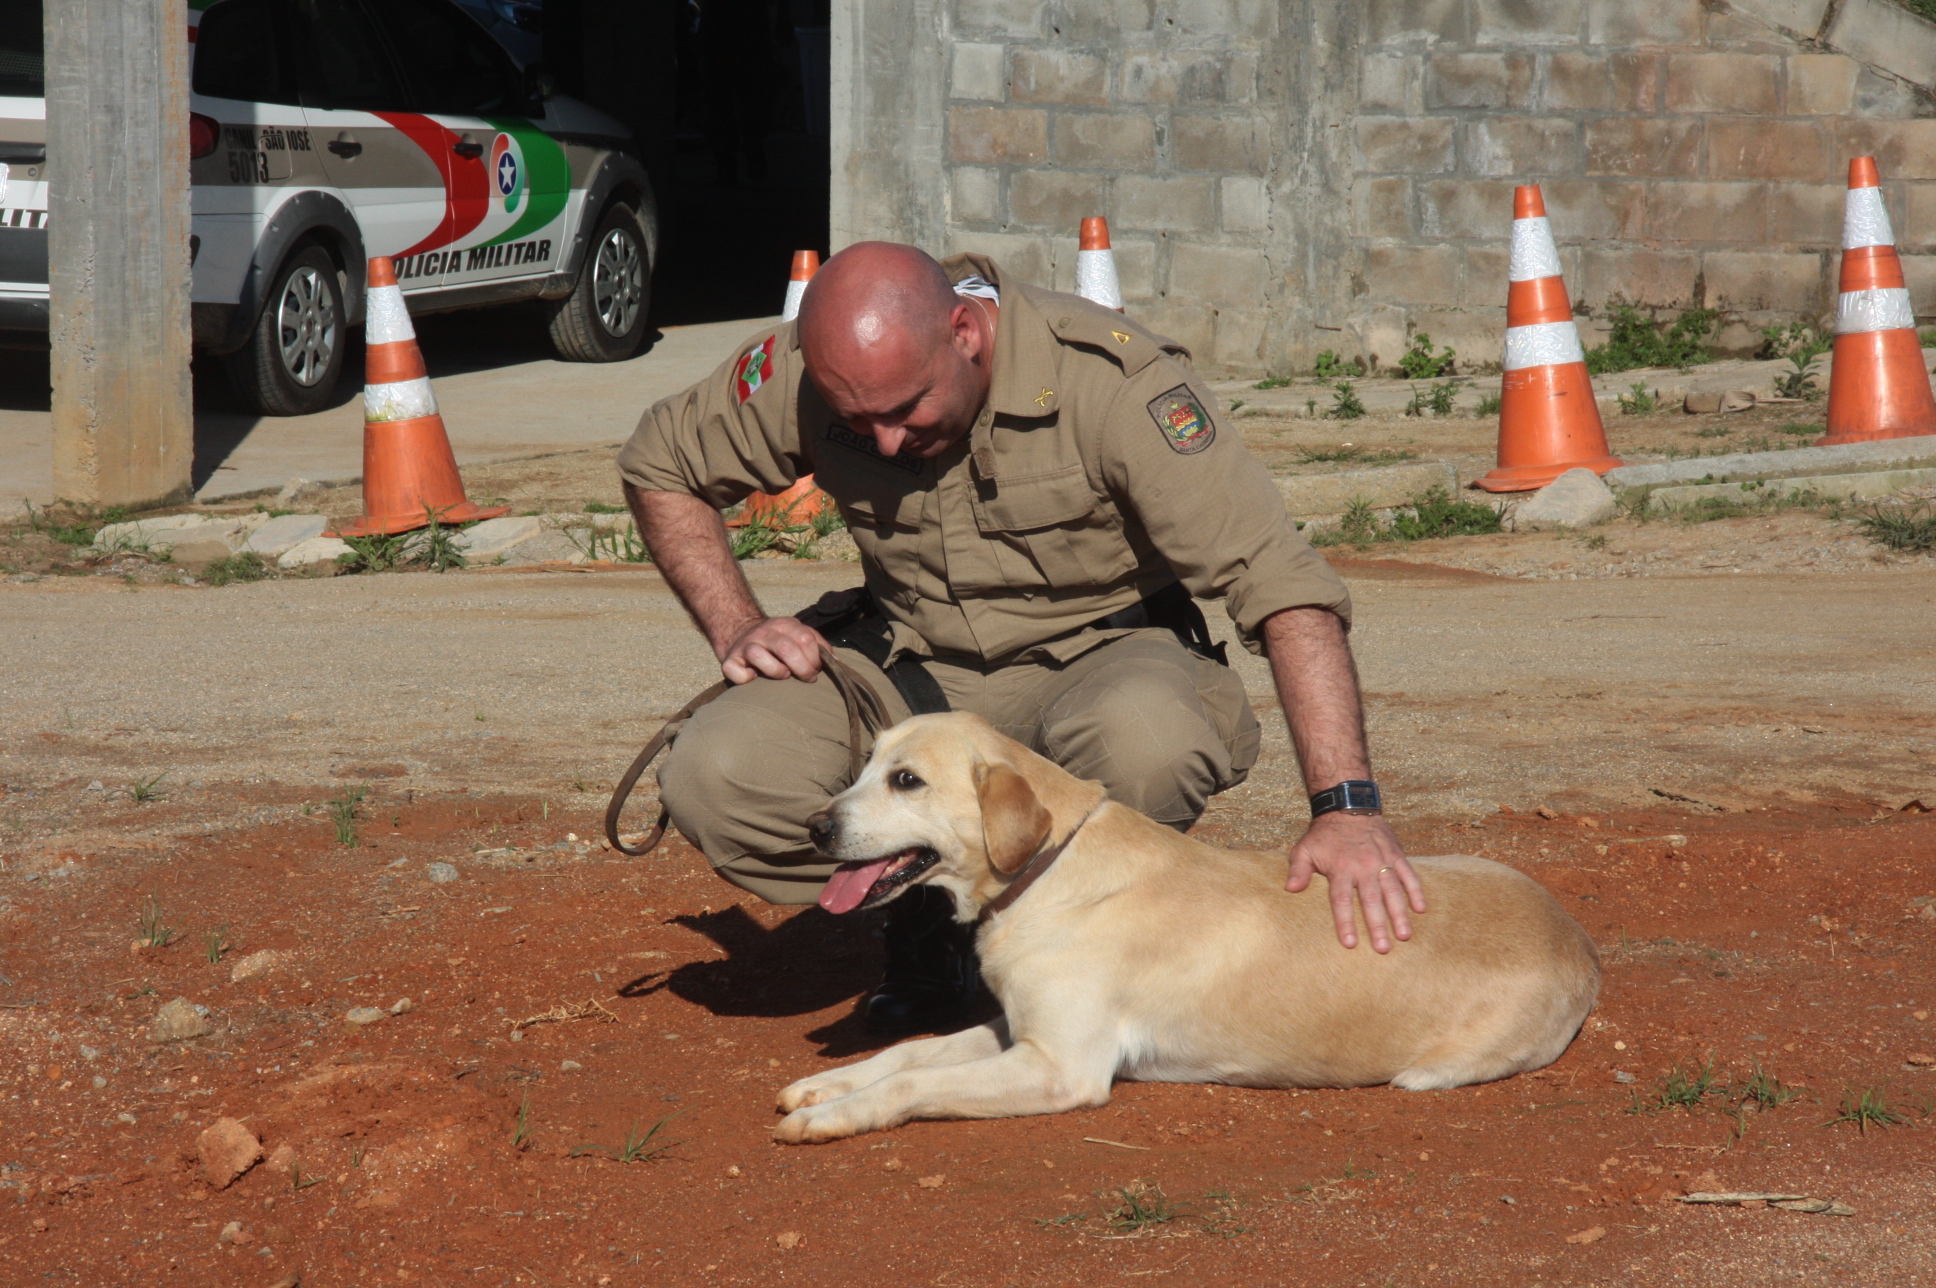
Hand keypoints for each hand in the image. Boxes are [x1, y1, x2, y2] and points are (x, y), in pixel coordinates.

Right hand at [719, 616, 826, 684]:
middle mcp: (764, 631)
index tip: (817, 669)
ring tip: (783, 675)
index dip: (815, 658)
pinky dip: (746, 679)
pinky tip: (753, 678)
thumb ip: (817, 646)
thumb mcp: (798, 636)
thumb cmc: (777, 643)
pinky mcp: (730, 659)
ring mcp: (746, 644)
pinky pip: (736, 671)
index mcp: (785, 625)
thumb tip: (837, 663)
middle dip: (802, 668)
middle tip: (807, 678)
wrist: (740, 634)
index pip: (806, 638)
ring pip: (759, 656)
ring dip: (777, 671)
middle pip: (786, 648)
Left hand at [1285, 812, 1424, 951]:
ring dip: (1399, 914)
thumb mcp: (1304, 849)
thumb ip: (1298, 870)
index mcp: (1340, 869)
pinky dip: (1415, 891)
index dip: (1345, 922)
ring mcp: (1382, 861)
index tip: (1350, 943)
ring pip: (1393, 891)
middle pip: (1371, 901)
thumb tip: (1291, 889)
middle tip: (1383, 949)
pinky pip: (1408, 874)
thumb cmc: (1324, 834)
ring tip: (1404, 936)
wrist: (1347, 806)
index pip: (1342, 900)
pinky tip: (1420, 909)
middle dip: (1378, 926)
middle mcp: (1362, 867)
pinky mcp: (1396, 854)